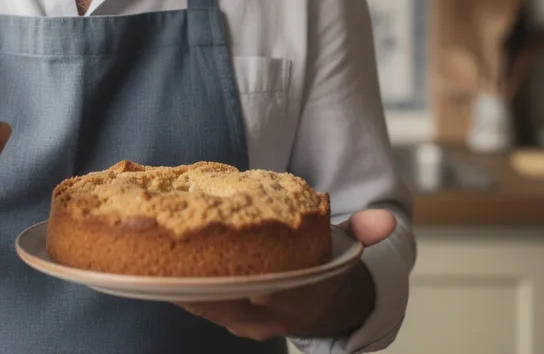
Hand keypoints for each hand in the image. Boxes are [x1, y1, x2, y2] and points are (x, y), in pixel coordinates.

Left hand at [177, 209, 396, 340]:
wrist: (322, 304)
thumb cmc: (326, 264)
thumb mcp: (345, 247)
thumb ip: (363, 231)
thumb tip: (387, 220)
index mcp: (299, 298)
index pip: (264, 292)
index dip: (236, 278)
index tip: (210, 256)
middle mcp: (270, 318)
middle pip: (224, 302)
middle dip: (196, 279)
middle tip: (169, 250)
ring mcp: (247, 324)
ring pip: (206, 306)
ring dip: (182, 282)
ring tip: (156, 254)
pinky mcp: (228, 321)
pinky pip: (200, 306)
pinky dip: (181, 288)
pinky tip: (161, 265)